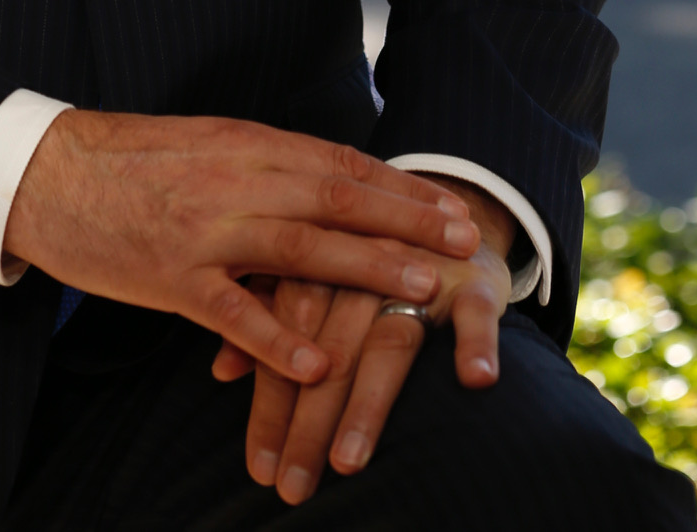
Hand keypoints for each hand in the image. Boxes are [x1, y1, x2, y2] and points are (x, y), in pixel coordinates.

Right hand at [2, 111, 478, 385]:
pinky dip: (276, 337)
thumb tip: (329, 177)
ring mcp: (205, 228)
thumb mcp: (206, 144)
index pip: (341, 162)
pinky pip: (232, 309)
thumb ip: (265, 162)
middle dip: (408, 220)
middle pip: (337, 197)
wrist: (48, 171)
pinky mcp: (170, 275)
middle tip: (466, 242)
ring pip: (300, 246)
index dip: (402, 185)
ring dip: (366, 267)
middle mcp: (236, 178)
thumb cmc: (130, 160)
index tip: (455, 204)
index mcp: (247, 143)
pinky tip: (317, 362)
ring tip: (420, 292)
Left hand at [211, 179, 514, 505]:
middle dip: (308, 421)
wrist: (443, 210)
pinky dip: (476, 342)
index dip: (272, 405)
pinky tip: (476, 380)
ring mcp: (418, 271)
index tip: (260, 468)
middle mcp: (362, 267)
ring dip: (368, 402)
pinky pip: (475, 312)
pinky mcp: (470, 277)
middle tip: (293, 486)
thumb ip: (266, 318)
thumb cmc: (365, 256)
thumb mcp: (311, 278)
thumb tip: (220, 370)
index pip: (285, 341)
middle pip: (330, 351)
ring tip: (347, 460)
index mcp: (317, 263)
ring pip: (389, 340)